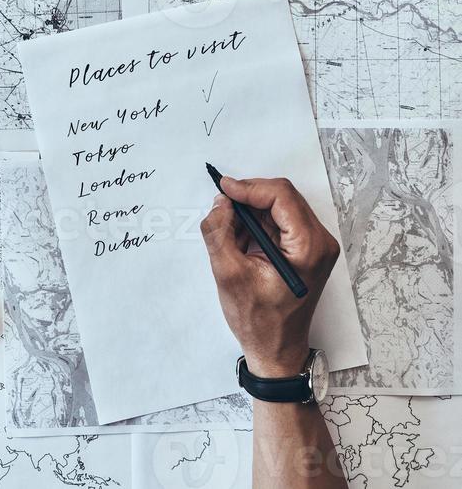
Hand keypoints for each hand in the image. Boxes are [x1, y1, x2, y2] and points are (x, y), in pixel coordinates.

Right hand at [200, 176, 340, 377]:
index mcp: (309, 248)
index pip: (281, 196)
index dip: (249, 188)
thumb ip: (219, 232)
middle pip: (282, 197)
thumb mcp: (229, 274)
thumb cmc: (260, 322)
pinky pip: (281, 220)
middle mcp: (320, 242)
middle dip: (249, 198)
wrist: (277, 351)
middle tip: (222, 207)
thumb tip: (220, 203)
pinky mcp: (307, 249)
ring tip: (230, 232)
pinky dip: (259, 222)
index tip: (224, 189)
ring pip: (280, 206)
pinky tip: (242, 239)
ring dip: (252, 211)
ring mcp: (316, 245)